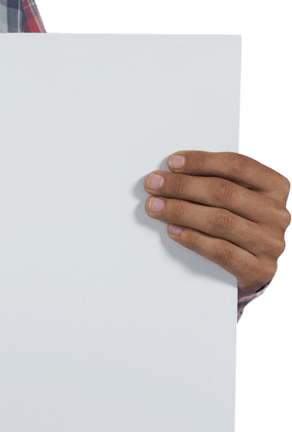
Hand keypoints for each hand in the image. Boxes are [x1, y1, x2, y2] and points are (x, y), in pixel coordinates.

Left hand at [143, 151, 290, 295]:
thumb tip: (172, 174)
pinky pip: (220, 251)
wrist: (254, 270)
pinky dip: (193, 238)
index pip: (237, 166)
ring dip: (181, 211)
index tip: (172, 162)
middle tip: (153, 184)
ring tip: (154, 206)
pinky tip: (172, 230)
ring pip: (220, 221)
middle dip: (183, 186)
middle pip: (224, 192)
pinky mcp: (259, 269)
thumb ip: (217, 185)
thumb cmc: (238, 226)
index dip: (202, 161)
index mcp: (275, 187)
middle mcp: (277, 214)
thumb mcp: (237, 201)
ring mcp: (270, 242)